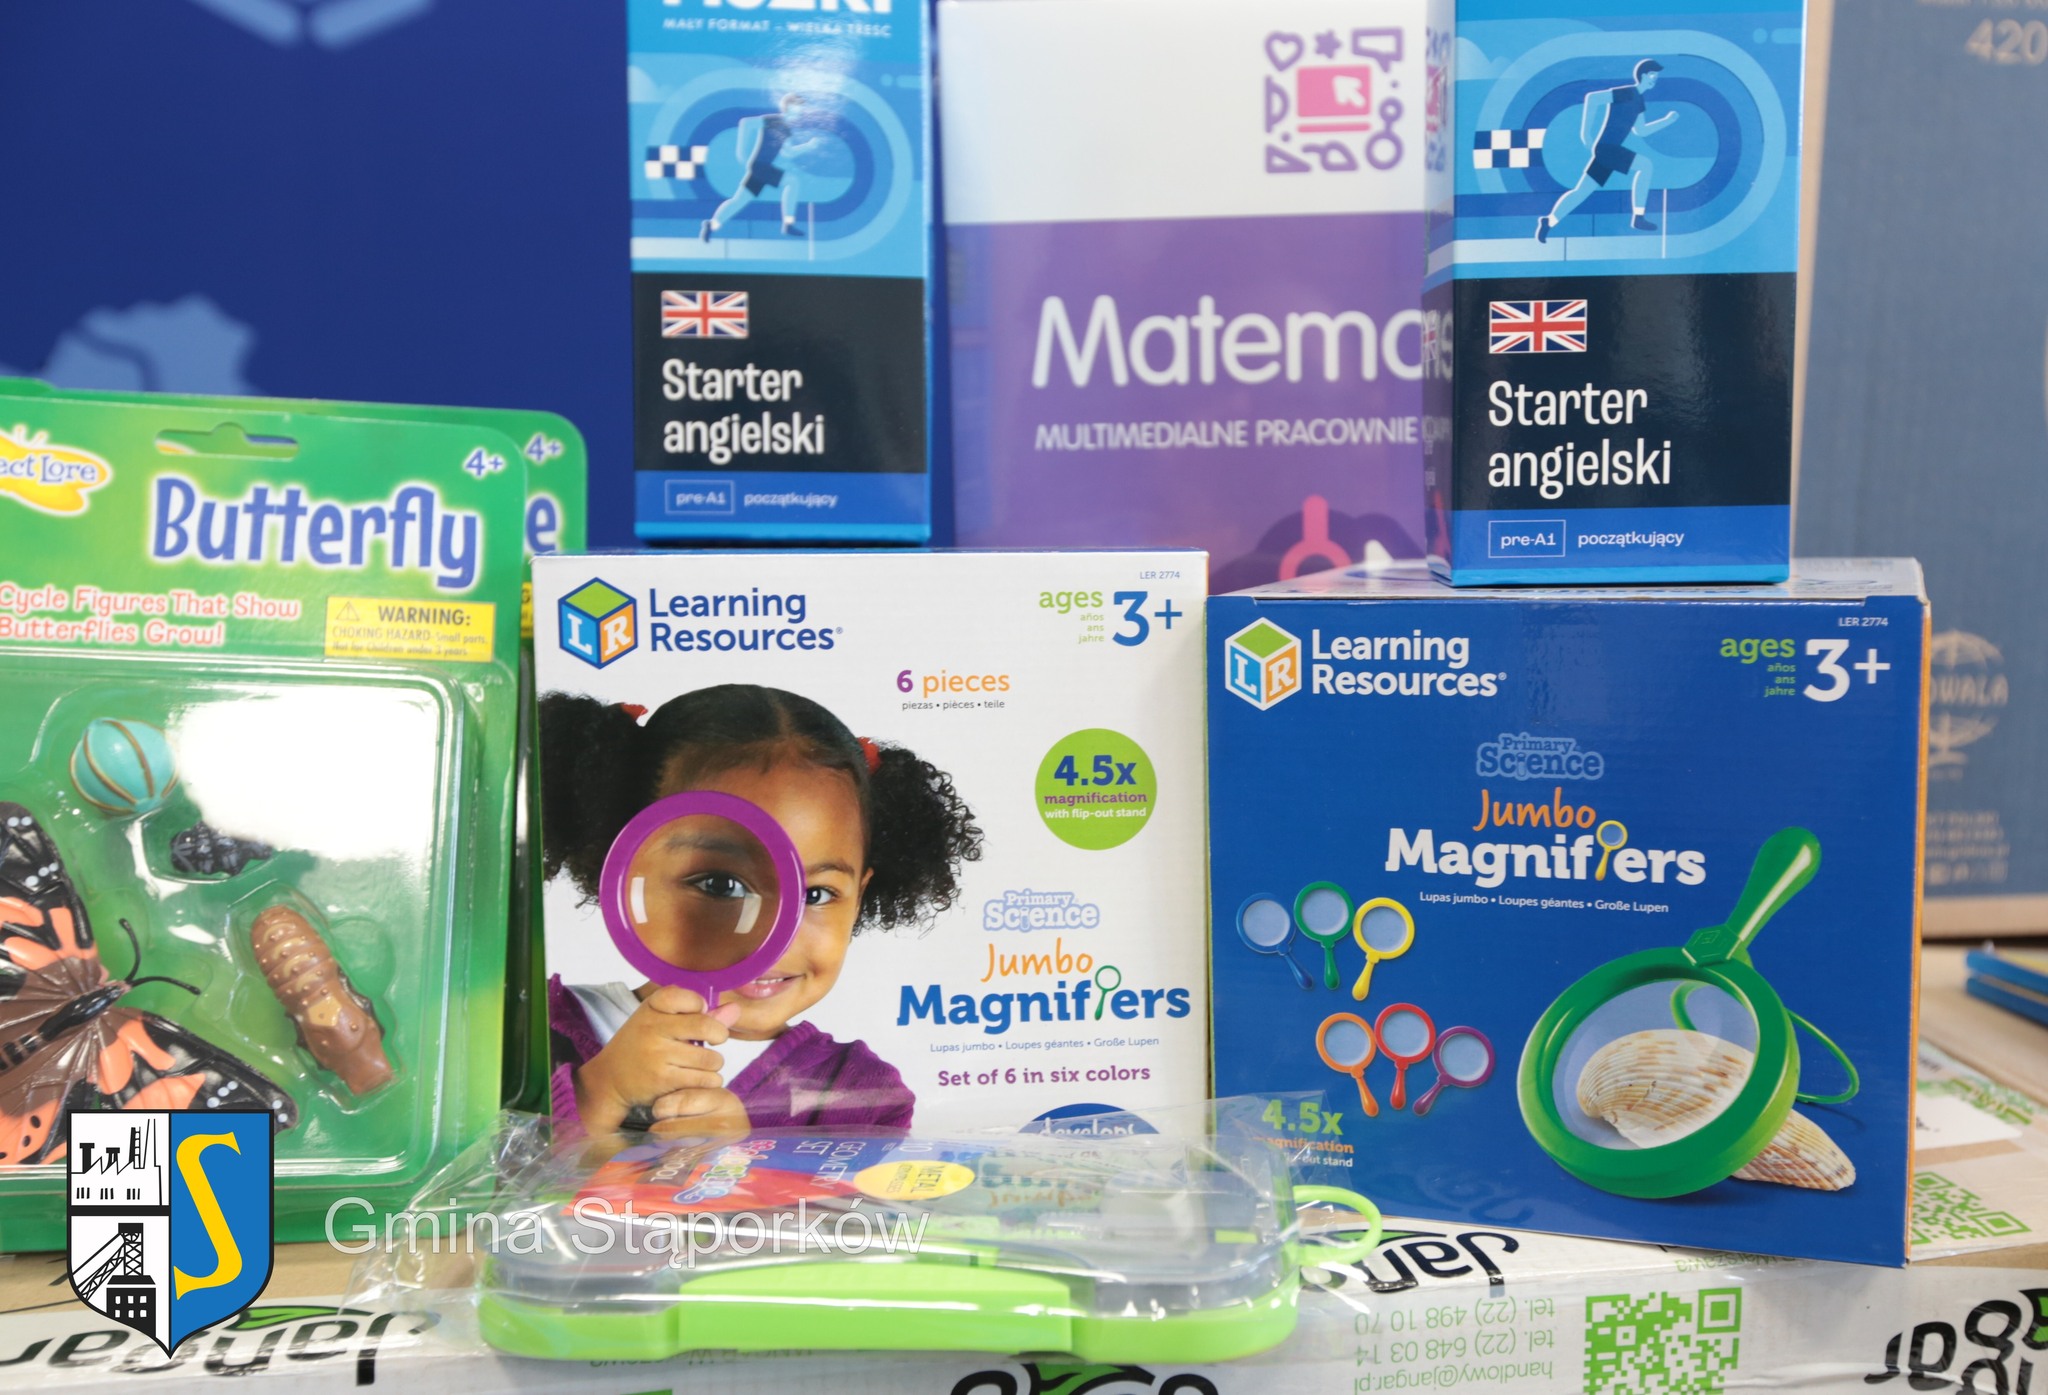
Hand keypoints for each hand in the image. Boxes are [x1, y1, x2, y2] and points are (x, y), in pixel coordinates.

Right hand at [574, 987, 743, 1134]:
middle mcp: (653, 1028)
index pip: (691, 997)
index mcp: (652, 1007)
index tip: (698, 1014)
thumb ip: (701, 1015)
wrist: (609, 1079)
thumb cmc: (642, 1045)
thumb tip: (736, 1010)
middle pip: (708, 1026)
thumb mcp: (662, 1022)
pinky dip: (708, 1081)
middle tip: (714, 1041)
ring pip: (711, 1058)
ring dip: (714, 1064)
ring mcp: (657, 1055)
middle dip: (719, 1035)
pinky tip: (697, 1078)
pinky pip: (705, 1079)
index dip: (701, 1006)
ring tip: (701, 1064)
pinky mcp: (663, 1080)